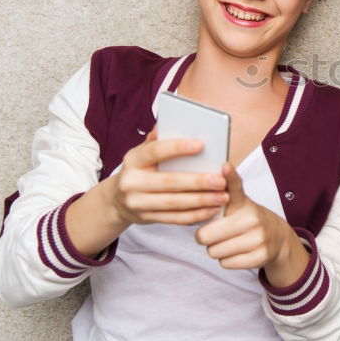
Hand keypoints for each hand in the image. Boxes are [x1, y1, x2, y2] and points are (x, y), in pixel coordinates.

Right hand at [101, 127, 227, 225]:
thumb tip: (167, 122)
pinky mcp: (146, 218)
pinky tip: (212, 210)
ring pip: (174, 203)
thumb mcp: (141, 153)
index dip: (178, 148)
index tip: (201, 145)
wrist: (116, 201)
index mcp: (133, 160)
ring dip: (201, 201)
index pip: (156, 151)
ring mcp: (137, 203)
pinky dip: (195, 216)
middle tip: (221, 181)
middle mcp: (132, 182)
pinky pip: (174, 218)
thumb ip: (156, 141)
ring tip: (222, 197)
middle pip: (169, 181)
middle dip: (198, 182)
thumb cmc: (139, 170)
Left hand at [195, 163, 308, 284]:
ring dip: (216, 249)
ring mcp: (259, 238)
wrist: (277, 239)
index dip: (228, 178)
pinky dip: (227, 260)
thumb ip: (228, 187)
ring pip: (214, 252)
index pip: (233, 188)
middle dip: (206, 237)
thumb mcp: (239, 202)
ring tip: (228, 241)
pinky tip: (237, 251)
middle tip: (215, 234)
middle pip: (206, 236)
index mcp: (244, 204)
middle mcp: (253, 219)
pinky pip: (226, 263)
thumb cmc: (249, 219)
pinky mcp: (260, 256)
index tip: (225, 165)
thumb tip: (225, 164)